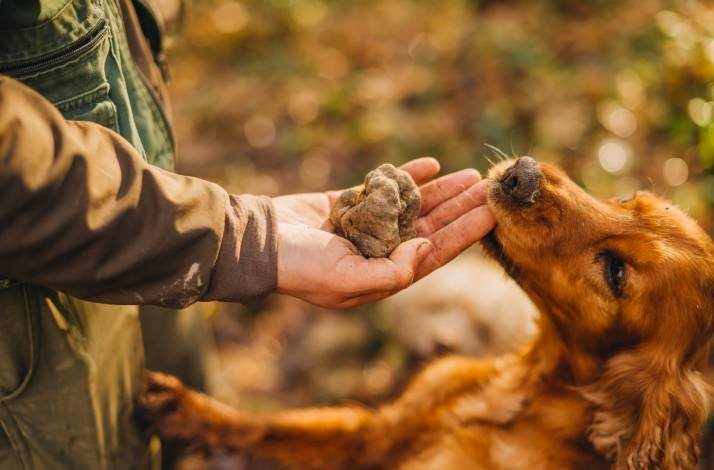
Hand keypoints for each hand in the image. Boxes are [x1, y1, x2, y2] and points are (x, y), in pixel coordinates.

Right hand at [273, 158, 494, 307]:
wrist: (260, 242)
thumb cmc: (301, 268)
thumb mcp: (347, 281)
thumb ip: (390, 274)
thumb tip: (426, 252)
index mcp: (385, 272)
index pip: (435, 253)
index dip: (464, 234)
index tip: (490, 213)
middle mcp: (382, 250)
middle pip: (432, 226)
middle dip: (460, 208)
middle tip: (487, 188)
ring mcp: (369, 225)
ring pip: (415, 205)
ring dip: (442, 190)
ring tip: (469, 174)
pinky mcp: (353, 203)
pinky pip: (387, 187)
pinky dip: (407, 175)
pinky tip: (431, 164)